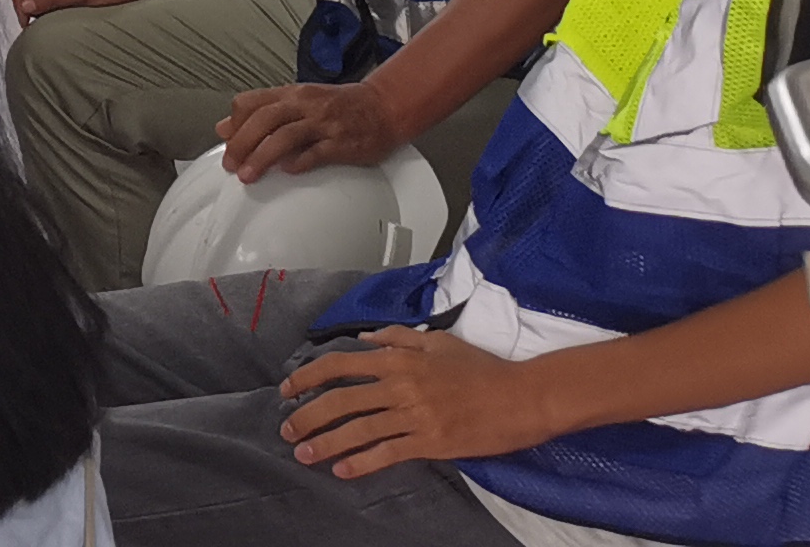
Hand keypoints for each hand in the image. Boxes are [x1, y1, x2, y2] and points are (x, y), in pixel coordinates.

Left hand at [221, 81, 410, 179]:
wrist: (384, 107)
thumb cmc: (340, 106)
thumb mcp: (298, 101)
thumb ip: (262, 112)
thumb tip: (225, 127)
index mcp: (291, 94)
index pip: (251, 102)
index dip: (235, 124)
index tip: (226, 143)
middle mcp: (305, 105)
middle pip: (264, 119)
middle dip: (242, 143)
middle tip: (231, 164)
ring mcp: (323, 123)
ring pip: (285, 136)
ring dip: (262, 157)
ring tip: (248, 175)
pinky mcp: (342, 143)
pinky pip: (317, 152)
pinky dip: (299, 162)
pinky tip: (288, 171)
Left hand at [277, 327, 562, 476]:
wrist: (522, 397)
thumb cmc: (483, 369)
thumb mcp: (439, 342)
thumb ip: (398, 338)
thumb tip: (365, 339)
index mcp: (400, 359)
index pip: (341, 364)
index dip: (309, 377)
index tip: (289, 389)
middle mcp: (401, 386)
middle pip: (341, 400)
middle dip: (308, 416)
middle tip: (288, 429)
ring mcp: (415, 415)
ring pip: (358, 429)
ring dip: (326, 443)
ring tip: (304, 454)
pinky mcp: (430, 441)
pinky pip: (387, 453)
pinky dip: (361, 463)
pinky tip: (342, 470)